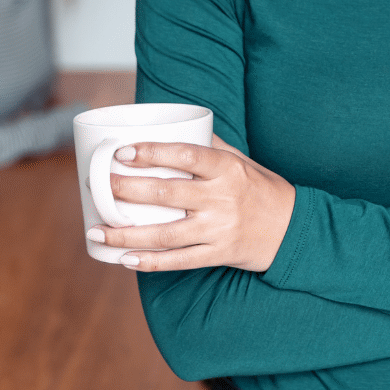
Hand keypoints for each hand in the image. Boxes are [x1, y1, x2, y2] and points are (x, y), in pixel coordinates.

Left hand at [86, 134, 295, 272]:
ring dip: (126, 234)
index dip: (152, 153)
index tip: (122, 152)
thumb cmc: (262, 188)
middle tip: (99, 186)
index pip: (186, 156)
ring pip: (165, 233)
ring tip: (96, 230)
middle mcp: (222, 198)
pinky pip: (178, 261)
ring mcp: (219, 228)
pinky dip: (150, 262)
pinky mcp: (218, 254)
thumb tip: (173, 127)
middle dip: (127, 190)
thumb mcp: (243, 161)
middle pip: (167, 193)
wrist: (293, 229)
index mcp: (227, 169)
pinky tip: (125, 260)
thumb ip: (210, 146)